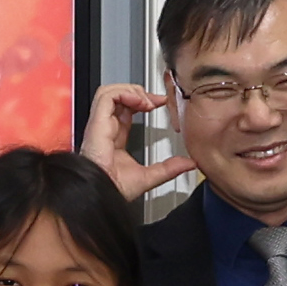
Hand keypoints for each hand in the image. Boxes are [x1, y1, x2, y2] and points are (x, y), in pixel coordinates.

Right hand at [79, 81, 188, 199]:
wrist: (103, 194)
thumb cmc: (114, 190)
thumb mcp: (150, 176)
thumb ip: (169, 168)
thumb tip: (189, 164)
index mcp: (114, 137)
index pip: (126, 109)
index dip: (144, 101)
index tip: (161, 102)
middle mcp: (105, 128)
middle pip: (118, 96)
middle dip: (139, 91)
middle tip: (157, 99)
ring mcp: (99, 124)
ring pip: (109, 92)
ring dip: (131, 90)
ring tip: (147, 100)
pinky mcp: (97, 122)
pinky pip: (107, 97)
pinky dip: (124, 93)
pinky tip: (139, 102)